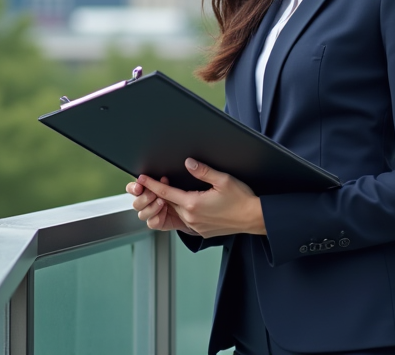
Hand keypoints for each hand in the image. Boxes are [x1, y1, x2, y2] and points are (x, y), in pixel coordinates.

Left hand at [136, 159, 264, 237]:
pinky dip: (182, 211)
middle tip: (154, 182)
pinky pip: (185, 220)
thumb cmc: (241, 199)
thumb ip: (203, 171)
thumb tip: (188, 162)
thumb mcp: (223, 180)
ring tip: (170, 192)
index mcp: (193, 204)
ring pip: (176, 212)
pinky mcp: (201, 231)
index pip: (165, 192)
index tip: (141, 179)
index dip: (151, 184)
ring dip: (171, 202)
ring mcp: (195, 226)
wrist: (253, 218)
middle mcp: (191, 218)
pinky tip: (187, 203)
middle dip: (158, 193)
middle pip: (167, 203)